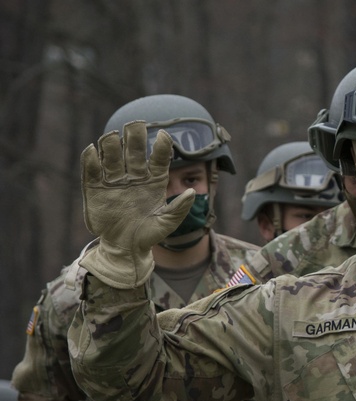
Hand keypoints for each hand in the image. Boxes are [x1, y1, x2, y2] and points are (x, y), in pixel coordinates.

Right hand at [79, 121, 194, 287]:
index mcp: (154, 181)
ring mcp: (114, 181)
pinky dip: (91, 160)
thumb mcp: (167, 224)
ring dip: (112, 145)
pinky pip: (92, 171)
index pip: (159, 159)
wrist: (125, 248)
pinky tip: (93, 150)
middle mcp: (134, 176)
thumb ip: (179, 208)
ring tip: (113, 136)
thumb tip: (191, 193)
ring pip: (112, 157)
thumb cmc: (149, 235)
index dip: (162, 146)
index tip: (164, 135)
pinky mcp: (95, 189)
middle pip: (134, 151)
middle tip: (136, 125)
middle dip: (135, 137)